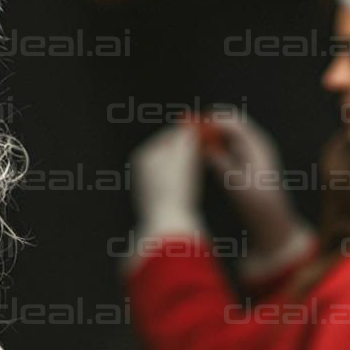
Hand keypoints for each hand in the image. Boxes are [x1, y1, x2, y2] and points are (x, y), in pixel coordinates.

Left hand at [128, 122, 203, 246]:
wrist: (168, 225)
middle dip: (188, 148)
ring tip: (202, 165)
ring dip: (188, 164)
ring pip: (173, 167)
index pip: (169, 135)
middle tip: (207, 145)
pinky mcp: (157, 200)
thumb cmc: (175, 189)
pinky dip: (184, 180)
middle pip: (170, 151)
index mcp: (145, 155)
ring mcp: (148, 185)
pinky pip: (174, 183)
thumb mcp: (184, 156)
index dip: (189, 131)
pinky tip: (194, 186)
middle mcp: (142, 169)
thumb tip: (190, 123)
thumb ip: (187, 136)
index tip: (206, 130)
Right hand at [198, 111, 313, 273]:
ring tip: (192, 140)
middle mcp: (255, 144)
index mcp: (257, 145)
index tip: (192, 124)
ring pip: (227, 134)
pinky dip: (214, 145)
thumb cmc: (257, 203)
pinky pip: (227, 145)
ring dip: (211, 134)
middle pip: (230, 123)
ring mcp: (251, 152)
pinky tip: (201, 153)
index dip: (212, 119)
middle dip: (210, 124)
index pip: (233, 121)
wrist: (271, 220)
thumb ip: (221, 162)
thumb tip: (205, 147)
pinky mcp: (246, 161)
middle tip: (188, 129)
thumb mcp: (236, 182)